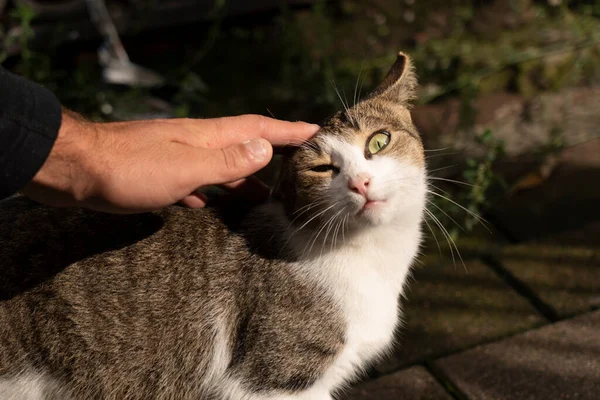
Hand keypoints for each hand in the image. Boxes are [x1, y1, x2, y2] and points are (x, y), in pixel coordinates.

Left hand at [22, 110, 318, 212]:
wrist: (76, 169)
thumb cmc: (131, 168)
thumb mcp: (186, 167)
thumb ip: (227, 160)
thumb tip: (266, 148)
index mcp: (209, 137)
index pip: (259, 129)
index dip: (289, 131)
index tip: (316, 132)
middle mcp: (198, 143)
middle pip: (245, 146)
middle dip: (274, 154)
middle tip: (299, 167)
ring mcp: (179, 157)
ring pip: (222, 166)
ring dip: (245, 177)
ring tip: (265, 195)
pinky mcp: (160, 174)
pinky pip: (197, 182)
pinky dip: (212, 191)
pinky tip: (211, 204)